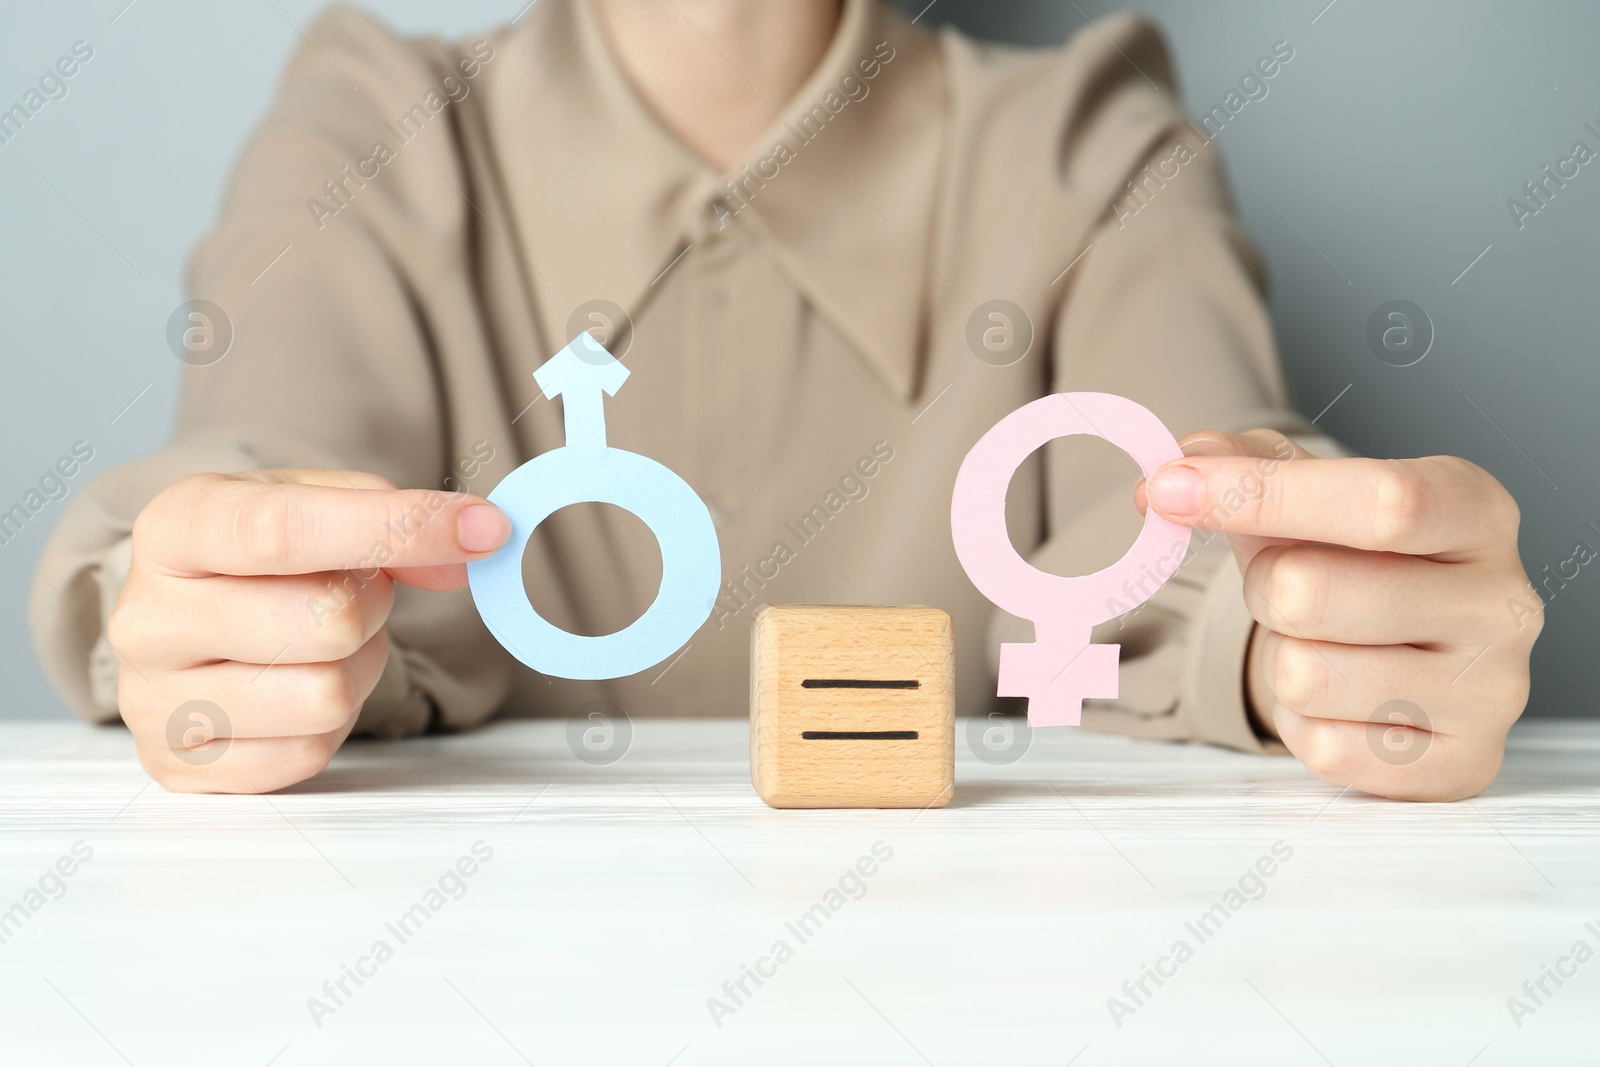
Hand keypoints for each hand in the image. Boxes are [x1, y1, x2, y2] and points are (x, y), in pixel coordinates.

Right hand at [107, 469, 508, 792]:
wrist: (189, 618)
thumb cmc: (259, 557)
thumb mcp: (315, 501)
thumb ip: (394, 513)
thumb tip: (471, 547)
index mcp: (175, 529)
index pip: (282, 531)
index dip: (395, 528)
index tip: (482, 529)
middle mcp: (148, 617)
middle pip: (324, 622)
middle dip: (372, 607)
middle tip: (355, 594)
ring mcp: (154, 702)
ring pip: (325, 696)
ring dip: (356, 668)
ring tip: (324, 645)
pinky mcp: (180, 768)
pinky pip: (306, 755)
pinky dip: (329, 724)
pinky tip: (299, 689)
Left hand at [1137, 430, 1540, 800]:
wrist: (1423, 664)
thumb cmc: (1365, 567)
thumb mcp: (1315, 501)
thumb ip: (1248, 466)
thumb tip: (1179, 466)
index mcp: (1477, 512)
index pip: (1379, 499)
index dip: (1259, 492)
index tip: (1169, 488)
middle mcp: (1503, 600)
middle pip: (1309, 590)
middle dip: (1263, 588)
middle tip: (1284, 587)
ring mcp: (1490, 691)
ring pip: (1302, 675)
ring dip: (1283, 661)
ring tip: (1324, 646)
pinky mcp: (1459, 766)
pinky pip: (1322, 746)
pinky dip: (1304, 725)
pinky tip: (1342, 702)